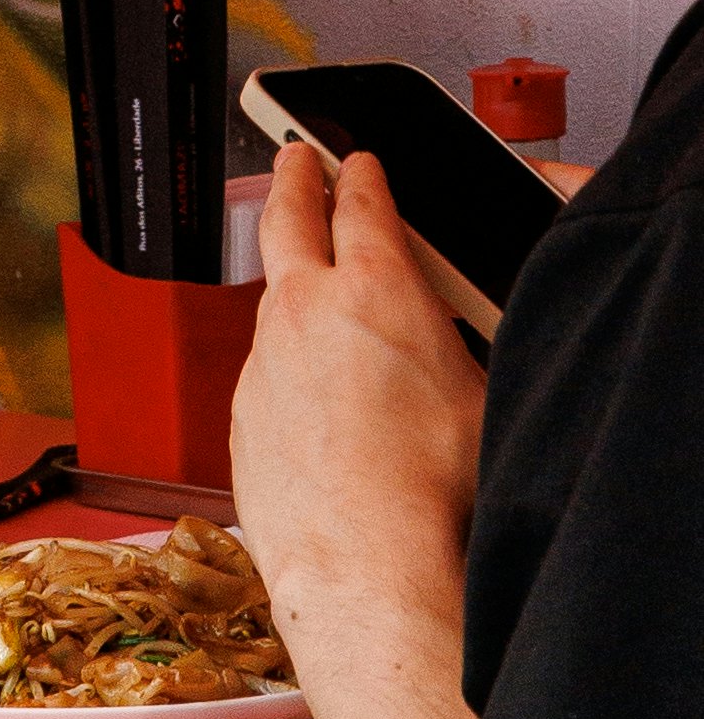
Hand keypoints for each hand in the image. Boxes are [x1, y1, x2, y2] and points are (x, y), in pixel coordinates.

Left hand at [226, 137, 485, 624]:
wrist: (365, 560)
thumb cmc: (435, 490)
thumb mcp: (478, 395)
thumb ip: (451, 346)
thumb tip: (444, 339)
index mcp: (376, 290)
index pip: (362, 204)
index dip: (361, 176)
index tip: (356, 163)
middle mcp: (305, 311)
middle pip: (288, 220)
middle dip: (293, 179)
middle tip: (294, 157)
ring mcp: (262, 359)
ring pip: (272, 304)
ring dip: (290, 286)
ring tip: (306, 282)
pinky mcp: (240, 411)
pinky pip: (263, 373)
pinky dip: (284, 367)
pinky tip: (311, 397)